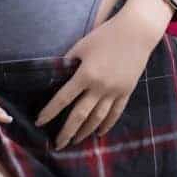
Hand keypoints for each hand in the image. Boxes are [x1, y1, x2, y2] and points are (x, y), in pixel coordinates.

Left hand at [34, 8, 164, 148]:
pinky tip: (99, 133)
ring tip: (75, 141)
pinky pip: (116, 113)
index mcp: (86, 75)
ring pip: (98, 118)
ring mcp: (115, 91)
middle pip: (80, 115)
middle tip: (57, 144)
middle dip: (67, 131)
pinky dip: (107, 124)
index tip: (39, 122)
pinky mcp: (127, 91)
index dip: (50, 112)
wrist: (136, 32)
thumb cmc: (105, 35)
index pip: (63, 98)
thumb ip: (68, 62)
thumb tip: (56, 76)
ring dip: (85, 132)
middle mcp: (100, 87)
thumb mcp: (82, 46)